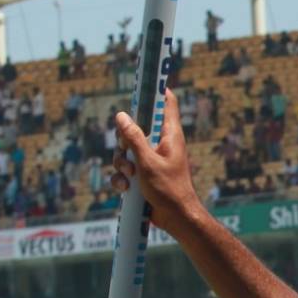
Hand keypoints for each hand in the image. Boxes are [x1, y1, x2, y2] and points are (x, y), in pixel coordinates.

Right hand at [111, 89, 204, 234]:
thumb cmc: (169, 190)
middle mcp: (161, 144)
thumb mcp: (147, 161)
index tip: (144, 78)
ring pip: (125, 150)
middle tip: (129, 153)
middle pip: (135, 127)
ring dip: (122, 164)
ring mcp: (151, 160)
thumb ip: (134, 138)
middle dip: (124, 140)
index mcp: (170, 136)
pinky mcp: (143, 175)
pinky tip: (126, 188)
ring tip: (131, 176)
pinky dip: (122, 178)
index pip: (167, 103)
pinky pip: (125, 169)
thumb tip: (121, 115)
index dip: (156, 90)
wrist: (176, 219)